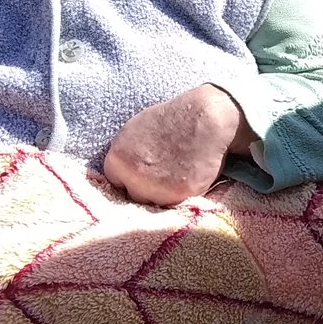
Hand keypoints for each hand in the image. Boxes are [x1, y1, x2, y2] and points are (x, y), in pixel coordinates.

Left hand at [103, 84, 250, 207]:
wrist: (206, 119)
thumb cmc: (172, 118)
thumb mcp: (135, 130)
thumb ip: (124, 155)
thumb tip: (120, 173)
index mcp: (117, 160)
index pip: (116, 183)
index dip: (132, 177)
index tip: (146, 170)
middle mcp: (133, 177)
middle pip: (133, 196)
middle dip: (146, 188)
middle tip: (163, 172)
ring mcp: (155, 188)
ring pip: (153, 203)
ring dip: (163, 194)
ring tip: (176, 174)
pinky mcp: (178, 195)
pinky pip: (174, 204)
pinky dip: (181, 195)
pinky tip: (187, 177)